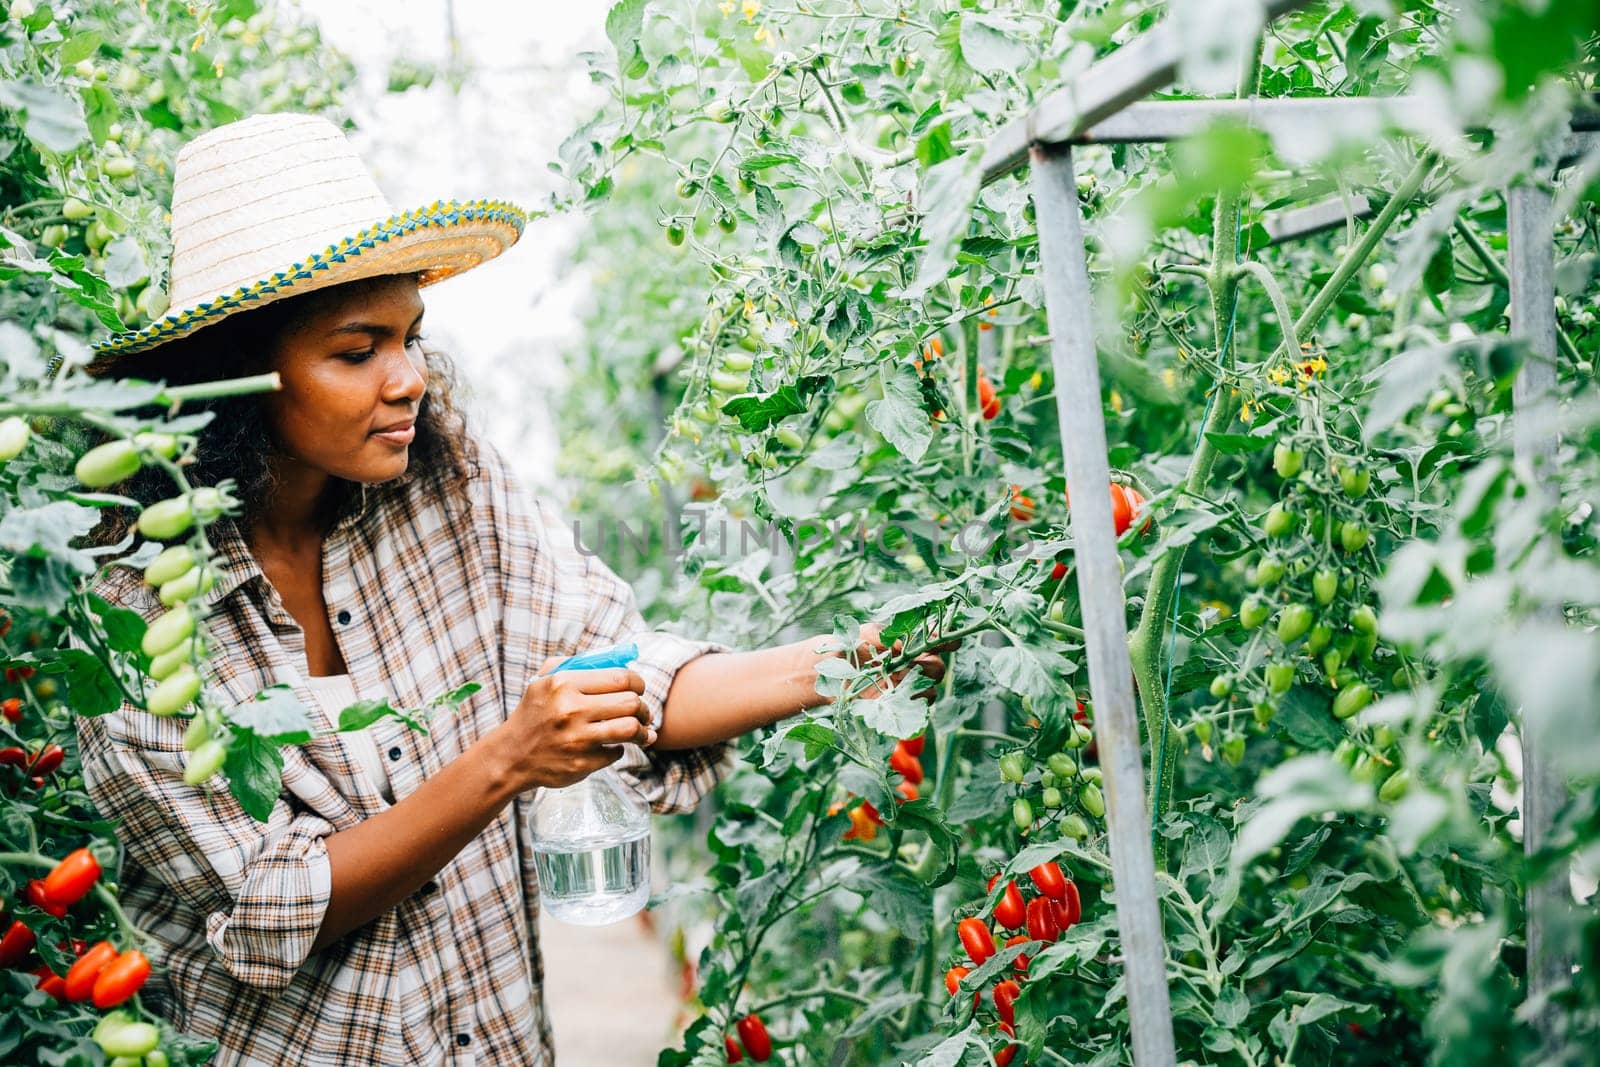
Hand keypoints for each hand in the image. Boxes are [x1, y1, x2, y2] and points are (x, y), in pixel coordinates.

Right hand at [492, 658, 653, 790]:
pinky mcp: (581, 764)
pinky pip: (616, 752)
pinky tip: (610, 746)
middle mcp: (570, 710)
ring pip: (631, 728)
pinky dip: (618, 749)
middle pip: (631, 703)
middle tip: (643, 712)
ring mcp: (576, 740)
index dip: (638, 683)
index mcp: (563, 684)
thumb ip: (576, 663)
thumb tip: (619, 658)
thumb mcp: (544, 679)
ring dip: (644, 731)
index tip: (639, 689)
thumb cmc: (534, 713)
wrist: (511, 756)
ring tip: (643, 732)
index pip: (620, 677)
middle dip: (644, 708)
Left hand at [849, 621, 960, 701]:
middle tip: (912, 666)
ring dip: (921, 688)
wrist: (832, 670)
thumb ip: (886, 635)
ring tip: (902, 683)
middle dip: (930, 667)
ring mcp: (908, 687)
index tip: (952, 642)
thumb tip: (903, 647)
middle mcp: (915, 665)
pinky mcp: (899, 705)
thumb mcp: (867, 634)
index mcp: (912, 645)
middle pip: (938, 668)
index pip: (938, 642)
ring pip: (931, 691)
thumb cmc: (852, 645)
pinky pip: (917, 709)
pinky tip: (900, 699)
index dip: (948, 642)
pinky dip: (914, 704)